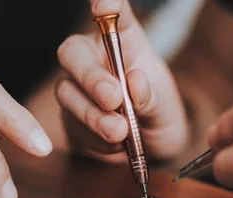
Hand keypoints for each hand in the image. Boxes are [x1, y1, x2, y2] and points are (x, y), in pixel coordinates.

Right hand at [55, 0, 187, 163]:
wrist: (151, 148)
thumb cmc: (158, 113)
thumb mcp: (166, 106)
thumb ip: (152, 96)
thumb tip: (134, 82)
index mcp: (124, 41)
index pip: (113, 15)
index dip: (106, 3)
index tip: (105, 3)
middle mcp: (94, 58)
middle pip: (73, 53)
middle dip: (91, 77)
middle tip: (114, 98)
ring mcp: (77, 88)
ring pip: (67, 92)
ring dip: (92, 115)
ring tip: (119, 131)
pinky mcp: (70, 118)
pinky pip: (73, 126)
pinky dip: (94, 138)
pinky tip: (116, 144)